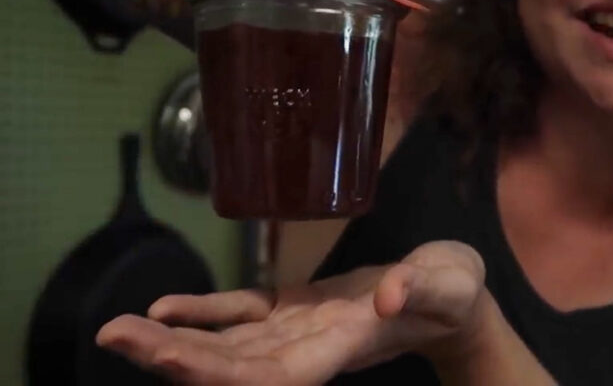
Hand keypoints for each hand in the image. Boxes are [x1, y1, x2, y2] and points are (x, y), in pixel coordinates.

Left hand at [96, 241, 485, 384]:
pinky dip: (202, 314)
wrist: (450, 299)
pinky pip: (240, 316)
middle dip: (171, 359)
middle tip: (111, 337)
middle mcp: (309, 350)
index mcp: (342, 347)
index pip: (270, 377)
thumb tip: (386, 296)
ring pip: (226, 347)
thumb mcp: (453, 281)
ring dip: (171, 341)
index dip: (215, 372)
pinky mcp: (294, 311)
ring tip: (117, 332)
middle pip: (230, 370)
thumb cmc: (456, 290)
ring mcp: (297, 332)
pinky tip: (164, 309)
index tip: (166, 356)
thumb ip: (424, 287)